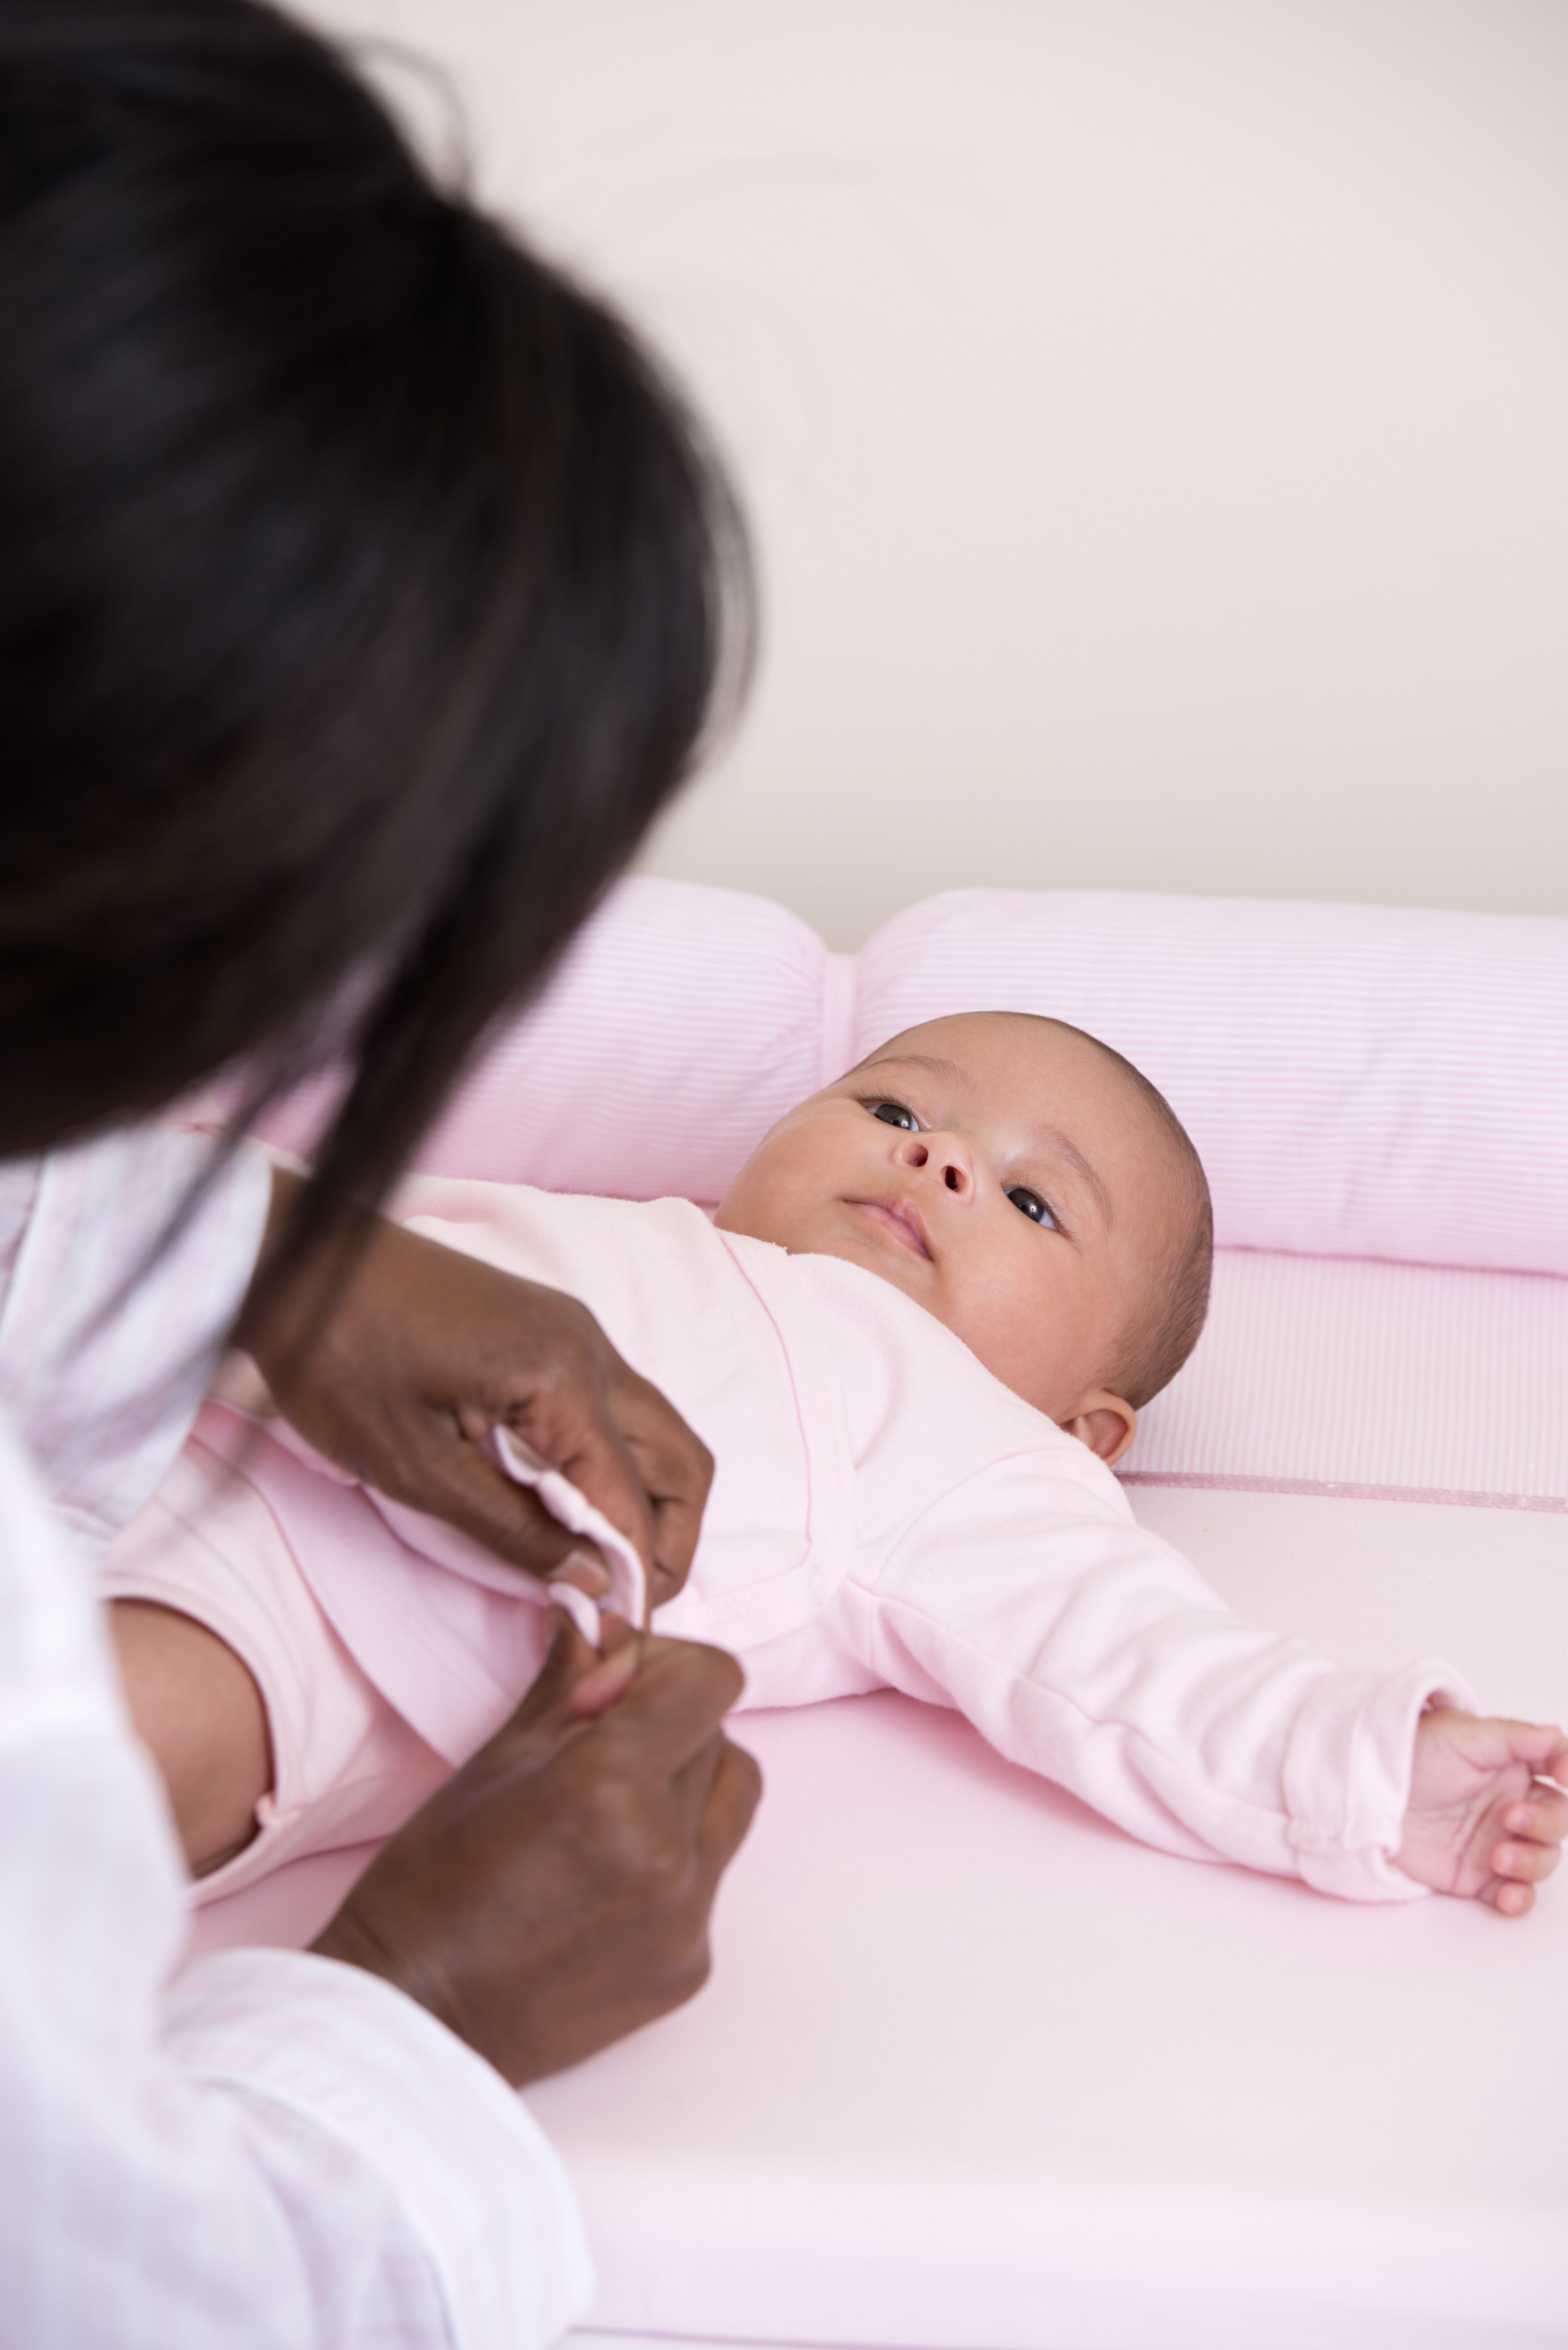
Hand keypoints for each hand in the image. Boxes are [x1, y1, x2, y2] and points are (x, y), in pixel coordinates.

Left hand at [234, 1167, 711, 1606]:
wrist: (292, 1265)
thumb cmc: (336, 1359)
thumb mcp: (414, 1467)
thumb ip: (511, 1528)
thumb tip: (588, 1581)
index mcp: (564, 1376)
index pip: (632, 1499)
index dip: (633, 1581)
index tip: (615, 1643)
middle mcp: (590, 1347)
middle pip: (680, 1458)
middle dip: (671, 1541)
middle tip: (627, 1605)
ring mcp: (573, 1332)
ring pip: (654, 1431)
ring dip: (644, 1503)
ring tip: (597, 1567)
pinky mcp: (548, 1332)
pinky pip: (613, 1408)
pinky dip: (610, 1466)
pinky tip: (564, 1508)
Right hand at [312, 1615, 761, 2082]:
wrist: (414, 2014)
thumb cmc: (432, 1883)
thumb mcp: (494, 1761)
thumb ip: (567, 1685)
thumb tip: (601, 1621)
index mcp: (614, 1784)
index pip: (712, 1680)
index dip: (663, 1668)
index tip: (608, 1689)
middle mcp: (667, 1850)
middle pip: (717, 1737)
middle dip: (665, 1726)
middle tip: (595, 1748)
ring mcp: (687, 1915)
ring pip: (730, 1801)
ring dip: (686, 1785)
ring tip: (613, 1809)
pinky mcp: (691, 1965)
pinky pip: (712, 1876)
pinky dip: (675, 1858)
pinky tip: (606, 1878)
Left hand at [1395, 1709, 1567, 1915]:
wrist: (1370, 1793)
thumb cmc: (1413, 1754)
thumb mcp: (1461, 1736)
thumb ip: (1512, 1738)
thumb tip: (1555, 1734)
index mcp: (1513, 1767)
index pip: (1558, 1768)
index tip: (1563, 1776)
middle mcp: (1512, 1805)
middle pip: (1557, 1820)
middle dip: (1545, 1823)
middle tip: (1510, 1818)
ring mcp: (1498, 1841)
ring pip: (1542, 1859)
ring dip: (1532, 1861)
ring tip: (1499, 1857)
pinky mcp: (1478, 1874)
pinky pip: (1514, 1892)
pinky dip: (1519, 1898)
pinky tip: (1508, 1895)